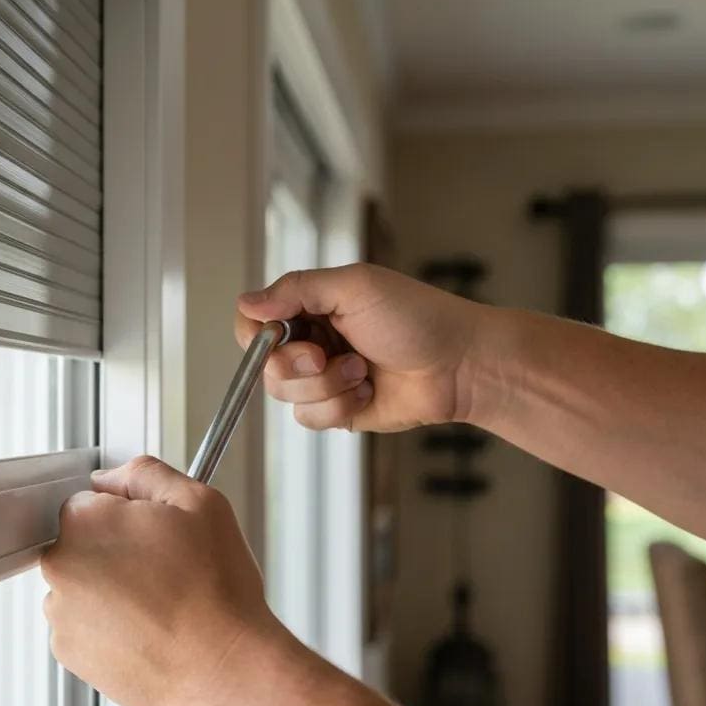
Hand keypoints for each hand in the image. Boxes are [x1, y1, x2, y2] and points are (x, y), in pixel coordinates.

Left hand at [42, 456, 280, 705]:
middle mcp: (61, 566)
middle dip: (117, 548)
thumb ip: (146, 473)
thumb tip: (113, 477)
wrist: (221, 669)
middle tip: (164, 567)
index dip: (127, 513)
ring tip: (161, 602)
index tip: (153, 532)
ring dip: (111, 587)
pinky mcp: (69, 653)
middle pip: (82, 541)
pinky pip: (84, 625)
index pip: (90, 499)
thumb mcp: (198, 502)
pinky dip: (110, 624)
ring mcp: (61, 613)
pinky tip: (149, 629)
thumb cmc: (215, 592)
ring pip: (83, 584)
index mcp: (85, 522)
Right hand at [235, 263, 485, 432]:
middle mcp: (312, 342)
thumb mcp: (354, 287)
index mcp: (311, 306)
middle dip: (297, 364)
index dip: (257, 335)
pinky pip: (309, 418)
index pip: (254, 322)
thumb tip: (246, 302)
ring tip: (362, 371)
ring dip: (325, 385)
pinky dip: (338, 407)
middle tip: (327, 354)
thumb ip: (296, 289)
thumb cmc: (417, 317)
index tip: (278, 336)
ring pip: (285, 394)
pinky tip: (367, 392)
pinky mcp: (337, 410)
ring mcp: (323, 378)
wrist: (459, 365)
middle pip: (264, 364)